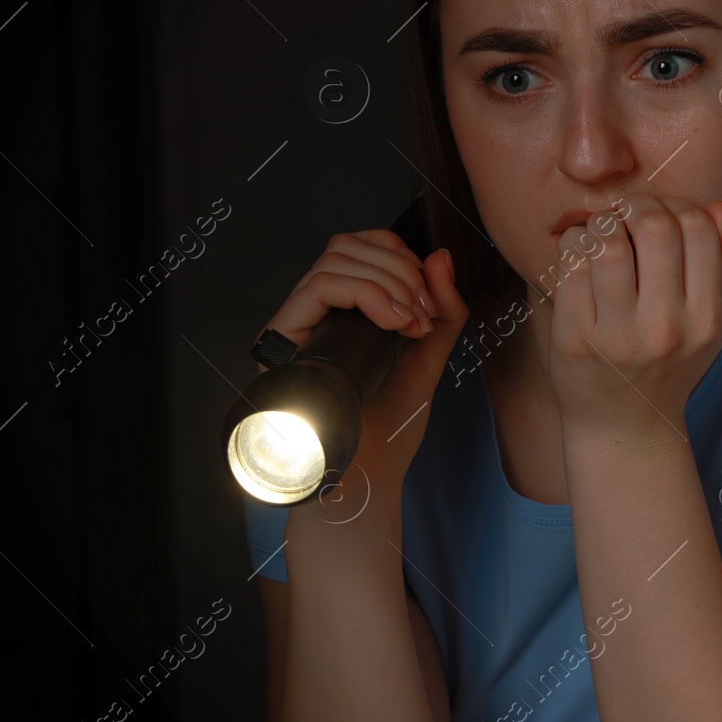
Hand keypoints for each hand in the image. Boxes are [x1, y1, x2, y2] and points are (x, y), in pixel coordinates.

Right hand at [259, 231, 468, 510]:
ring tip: (410, 324)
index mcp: (340, 313)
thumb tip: (439, 255)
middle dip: (398, 269)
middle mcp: (312, 314)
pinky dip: (367, 293)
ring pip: (333, 260)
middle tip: (423, 314)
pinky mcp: (280, 339)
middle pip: (345, 245)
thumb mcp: (427, 358)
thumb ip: (440, 310)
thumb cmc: (390, 429)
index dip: (398, 256)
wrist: (366, 476)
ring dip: (387, 282)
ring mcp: (294, 325)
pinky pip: (320, 286)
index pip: (359, 248)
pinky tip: (393, 323)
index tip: (429, 298)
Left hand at [545, 192, 721, 440]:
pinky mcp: (574, 338)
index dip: (677, 205)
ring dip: (601, 223)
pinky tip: (580, 252)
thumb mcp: (710, 323)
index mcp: (706, 320)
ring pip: (607, 242)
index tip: (660, 213)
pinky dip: (574, 243)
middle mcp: (666, 329)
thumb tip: (720, 208)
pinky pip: (571, 265)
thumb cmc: (669, 364)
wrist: (625, 427)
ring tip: (602, 233)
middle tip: (625, 214)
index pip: (700, 229)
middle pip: (654, 227)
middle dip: (636, 205)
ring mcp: (617, 336)